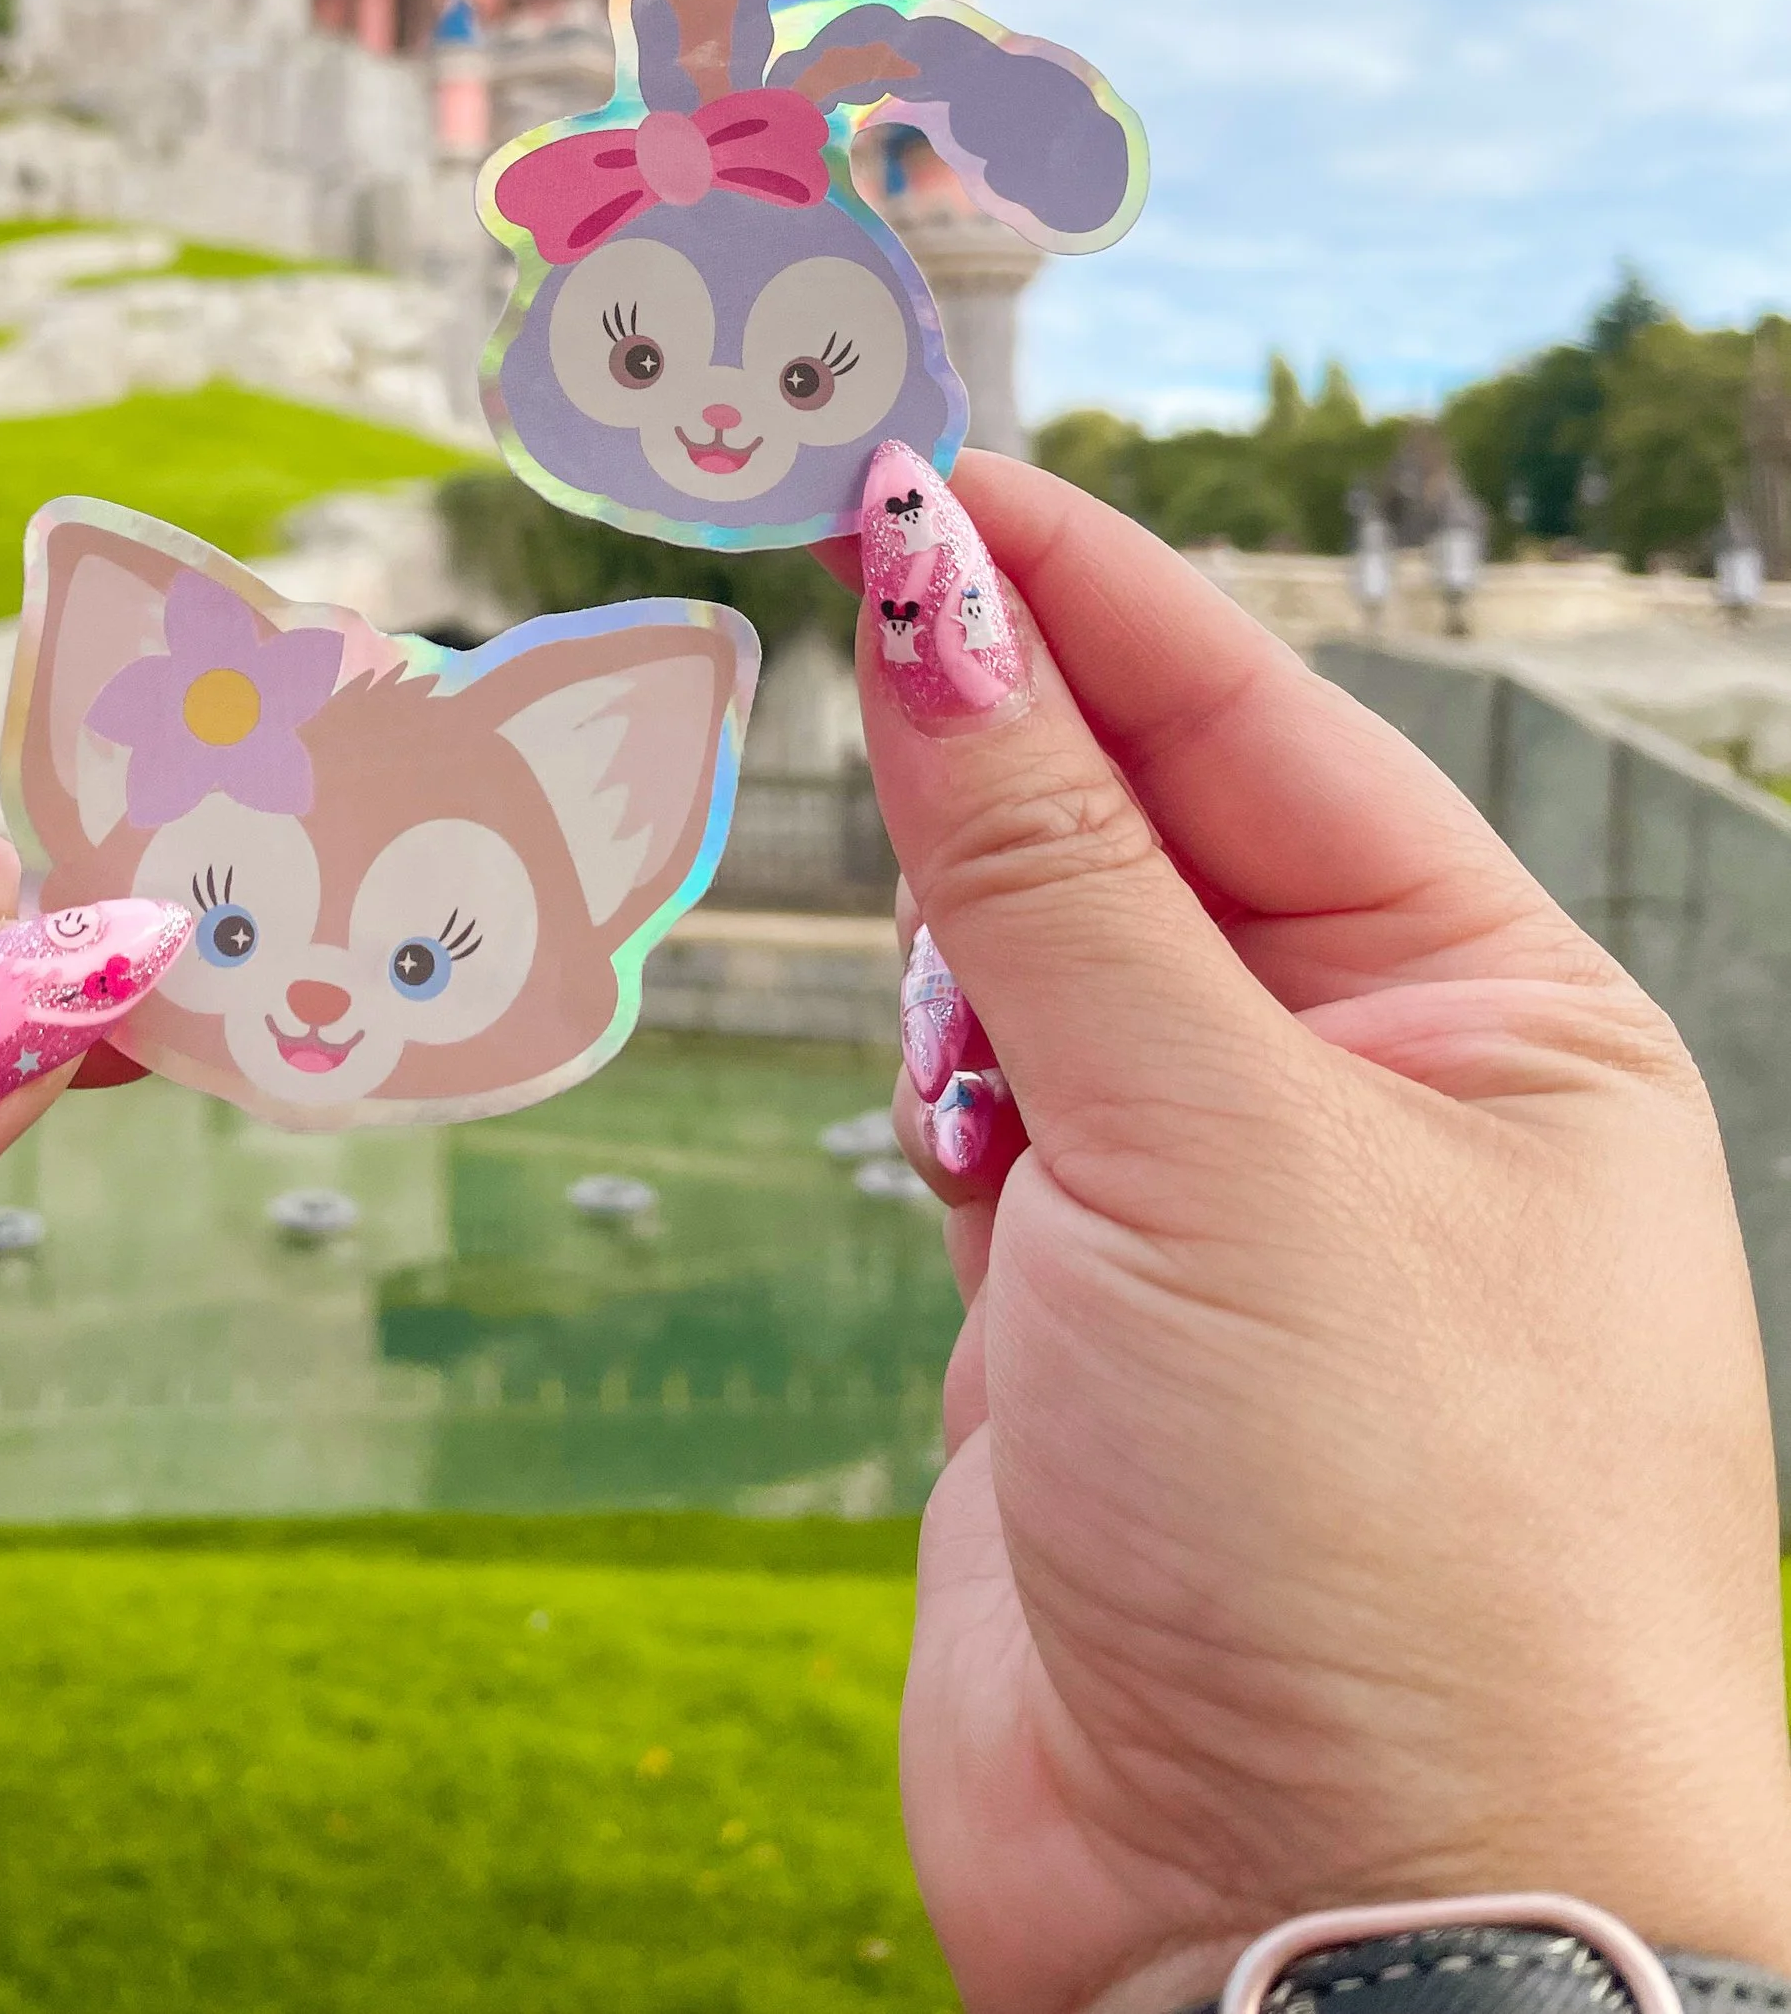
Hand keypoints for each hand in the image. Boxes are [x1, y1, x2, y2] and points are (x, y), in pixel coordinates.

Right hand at [857, 448, 1790, 2013]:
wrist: (1322, 1942)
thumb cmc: (1394, 1539)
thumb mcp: (1222, 1143)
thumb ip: (1047, 868)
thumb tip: (936, 599)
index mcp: (1494, 1016)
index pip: (1264, 728)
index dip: (1090, 593)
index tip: (924, 472)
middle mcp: (1371, 1096)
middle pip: (1148, 832)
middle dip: (1009, 720)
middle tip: (845, 561)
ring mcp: (1218, 1215)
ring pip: (1044, 969)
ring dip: (960, 908)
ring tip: (884, 825)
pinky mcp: (1079, 1326)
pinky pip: (983, 1118)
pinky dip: (932, 1066)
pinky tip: (920, 1061)